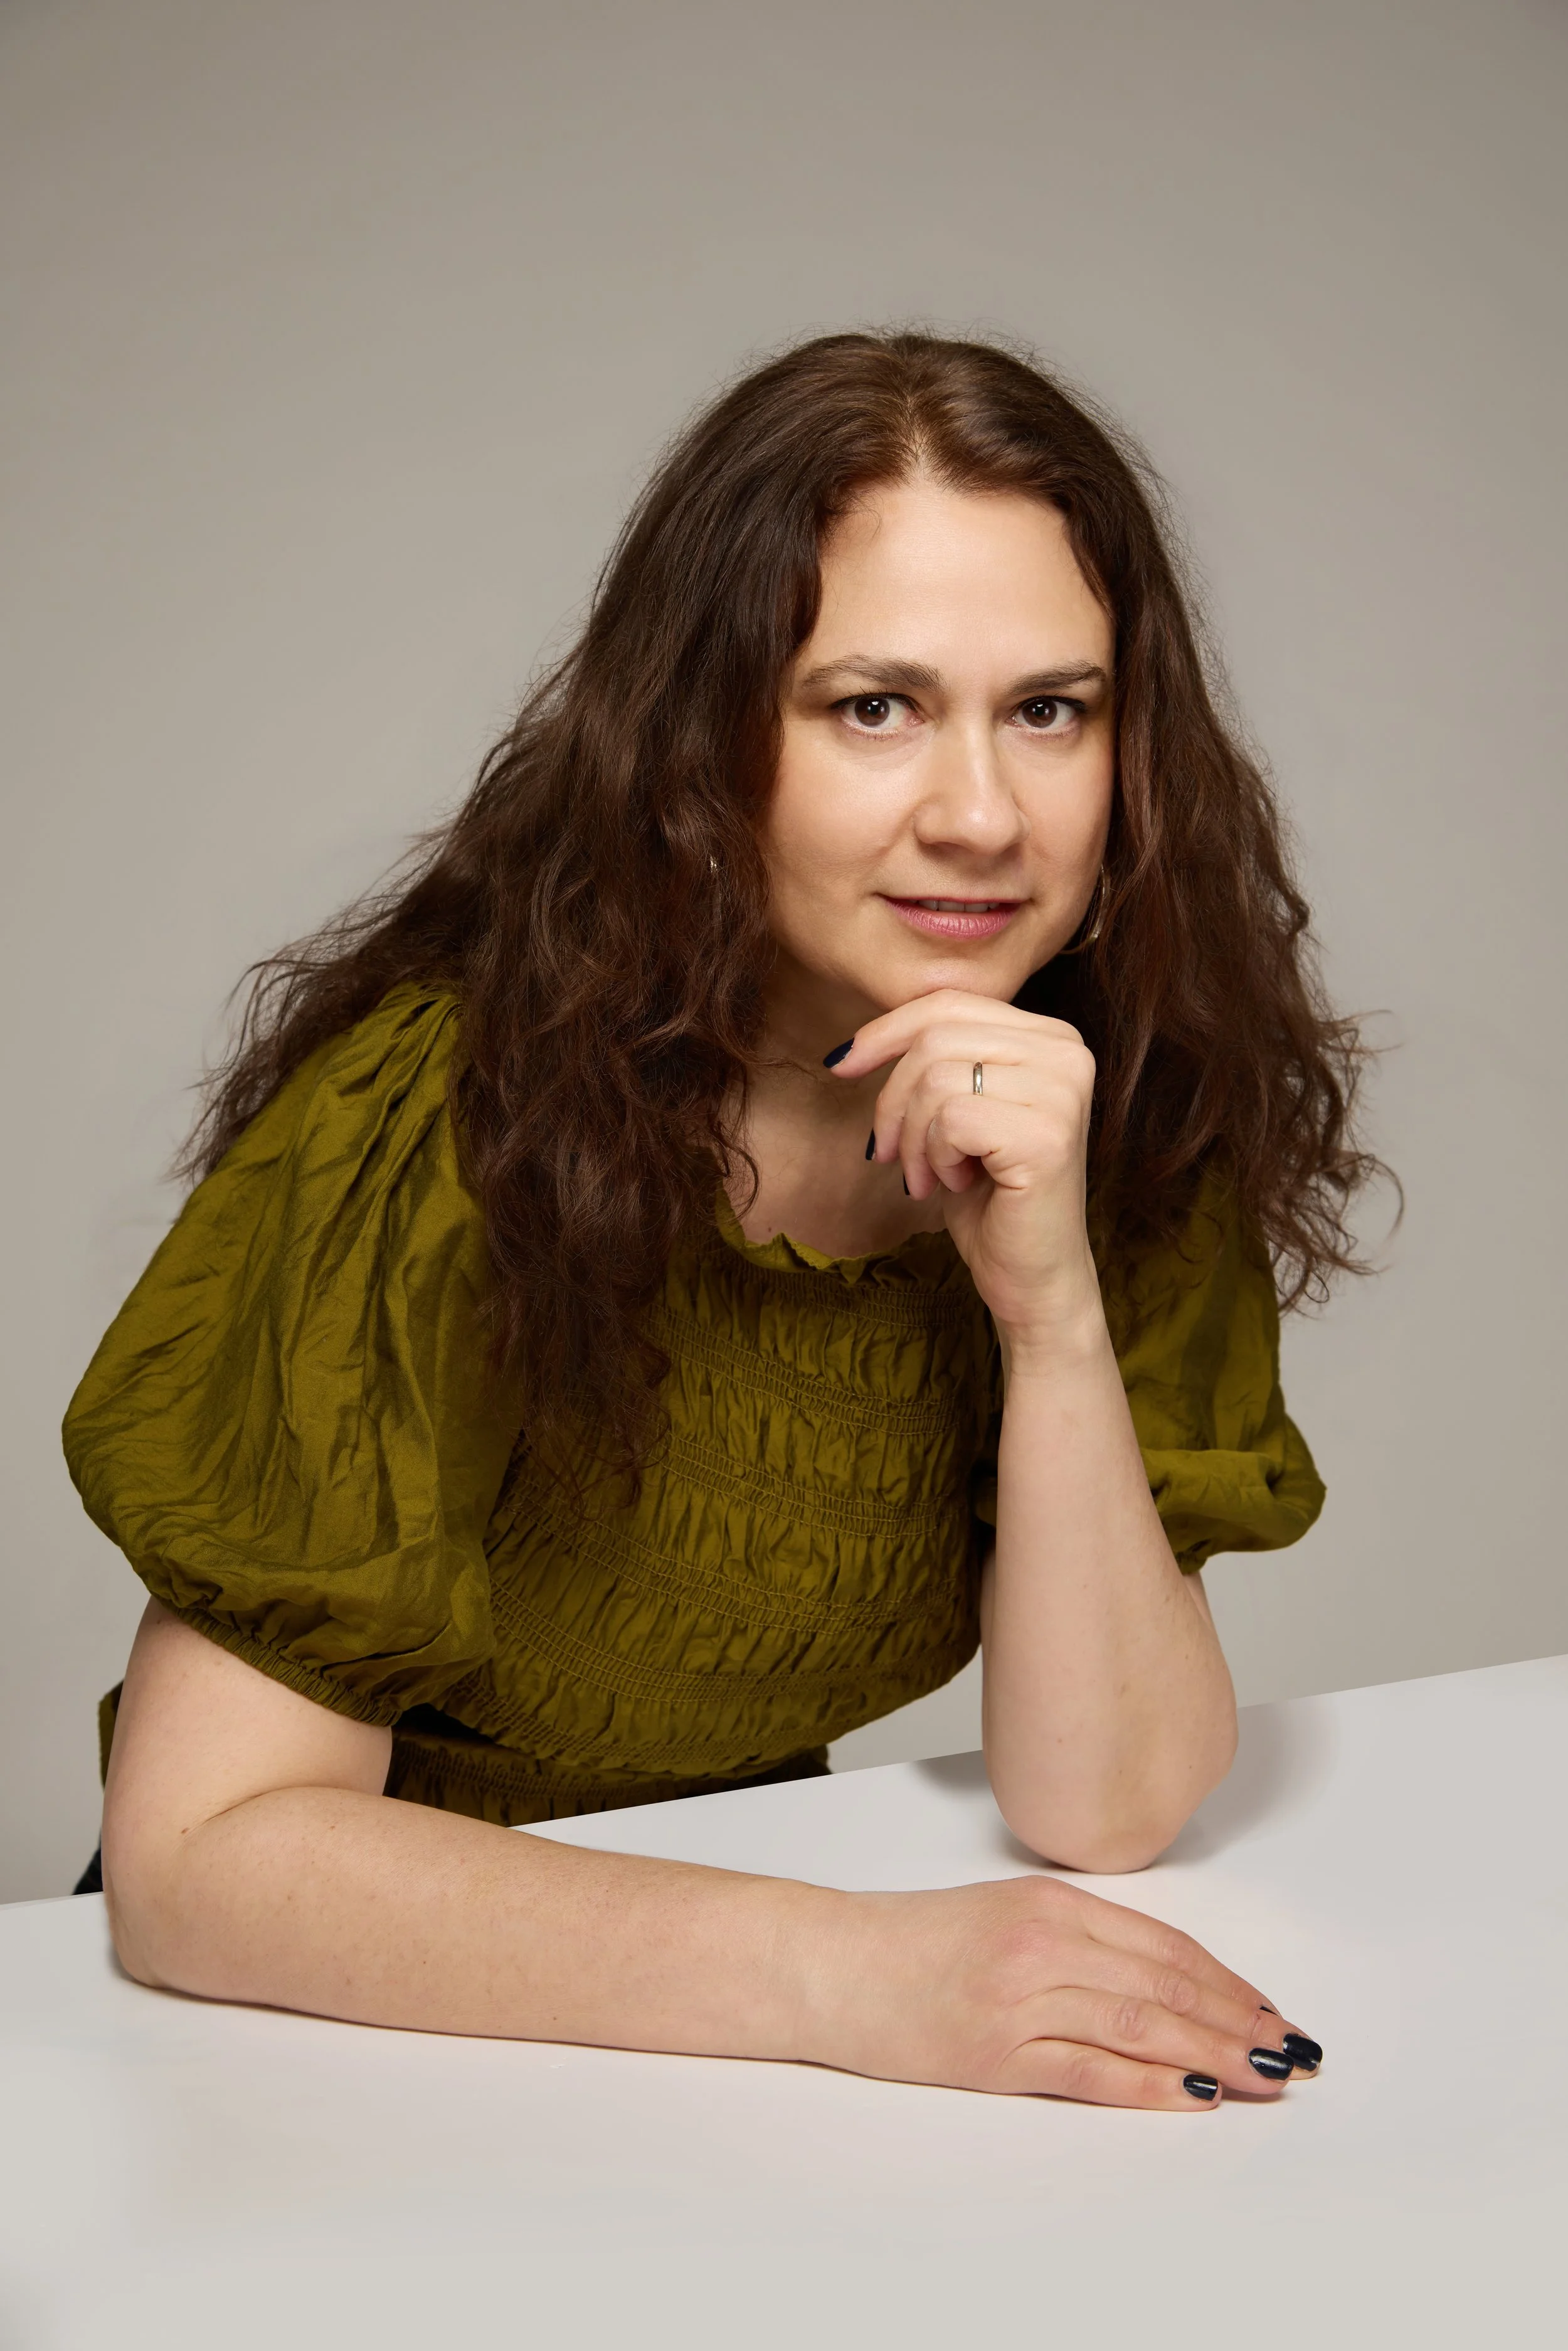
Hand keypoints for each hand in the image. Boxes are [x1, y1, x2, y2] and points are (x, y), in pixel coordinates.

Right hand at [808, 1874, 1317, 2108]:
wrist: (832, 1964)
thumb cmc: (914, 1941)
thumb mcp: (1004, 1912)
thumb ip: (1078, 1937)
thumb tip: (1161, 1982)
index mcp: (1050, 1901)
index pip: (1163, 1945)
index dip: (1227, 1980)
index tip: (1269, 2009)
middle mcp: (1043, 1944)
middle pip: (1166, 1986)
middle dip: (1239, 2021)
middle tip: (1289, 2051)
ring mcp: (1021, 2001)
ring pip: (1141, 2028)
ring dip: (1212, 2055)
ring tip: (1262, 2078)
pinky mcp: (997, 2056)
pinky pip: (1091, 2074)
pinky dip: (1150, 2087)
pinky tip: (1192, 2096)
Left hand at [829, 989, 1099, 1345]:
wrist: (1031, 1275)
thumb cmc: (990, 1196)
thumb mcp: (958, 1112)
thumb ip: (935, 1062)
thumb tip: (851, 1046)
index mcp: (1051, 1036)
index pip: (950, 1003)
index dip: (885, 1031)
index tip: (842, 1066)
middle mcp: (1069, 1053)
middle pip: (936, 1036)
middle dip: (894, 1098)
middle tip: (891, 1154)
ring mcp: (1063, 1091)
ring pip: (937, 1077)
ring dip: (914, 1137)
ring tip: (929, 1176)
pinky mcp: (1046, 1134)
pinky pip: (950, 1119)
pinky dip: (934, 1157)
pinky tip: (956, 1183)